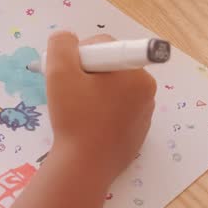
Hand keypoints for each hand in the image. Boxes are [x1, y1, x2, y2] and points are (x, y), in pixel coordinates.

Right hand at [44, 32, 156, 181]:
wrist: (83, 167)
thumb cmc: (75, 118)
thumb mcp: (59, 71)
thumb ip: (62, 44)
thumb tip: (68, 40)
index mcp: (137, 74)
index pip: (105, 46)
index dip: (79, 56)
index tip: (66, 75)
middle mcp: (147, 92)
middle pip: (110, 68)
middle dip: (86, 74)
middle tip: (68, 92)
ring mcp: (143, 116)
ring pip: (111, 91)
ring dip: (91, 94)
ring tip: (75, 112)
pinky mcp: (135, 135)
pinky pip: (115, 113)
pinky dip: (99, 114)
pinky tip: (85, 127)